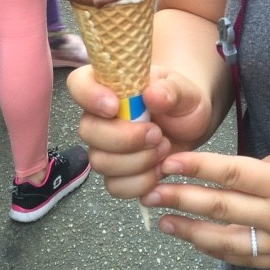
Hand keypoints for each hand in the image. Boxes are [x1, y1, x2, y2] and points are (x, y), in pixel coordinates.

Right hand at [67, 64, 213, 199]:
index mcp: (111, 85)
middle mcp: (100, 116)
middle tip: (156, 133)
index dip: (89, 96)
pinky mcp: (116, 173)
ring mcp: (104, 147)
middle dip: (124, 138)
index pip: (79, 83)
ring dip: (137, 160)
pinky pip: (115, 185)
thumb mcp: (185, 91)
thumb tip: (151, 95)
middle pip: (87, 130)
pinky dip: (141, 181)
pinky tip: (159, 168)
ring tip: (163, 147)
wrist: (190, 128)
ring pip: (101, 161)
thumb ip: (171, 91)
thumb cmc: (181, 102)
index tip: (114, 107)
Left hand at [139, 138, 269, 267]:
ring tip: (164, 221)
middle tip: (150, 191)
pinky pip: (246, 258)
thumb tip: (246, 169)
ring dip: (190, 231)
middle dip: (181, 198)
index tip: (170, 161)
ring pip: (226, 240)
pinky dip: (219, 251)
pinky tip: (201, 242)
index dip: (197, 167)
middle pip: (220, 207)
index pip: (231, 172)